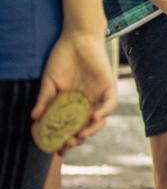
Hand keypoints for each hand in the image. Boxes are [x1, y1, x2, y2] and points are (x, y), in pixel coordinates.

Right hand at [34, 31, 116, 153]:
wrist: (77, 38)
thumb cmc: (62, 58)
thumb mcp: (49, 81)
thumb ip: (44, 99)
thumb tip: (33, 118)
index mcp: (71, 104)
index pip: (69, 126)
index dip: (64, 140)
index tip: (56, 150)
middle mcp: (86, 103)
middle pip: (85, 127)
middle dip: (77, 139)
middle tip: (68, 145)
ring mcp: (98, 96)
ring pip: (99, 120)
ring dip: (91, 130)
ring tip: (80, 136)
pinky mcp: (108, 86)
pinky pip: (110, 103)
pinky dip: (104, 112)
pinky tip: (94, 118)